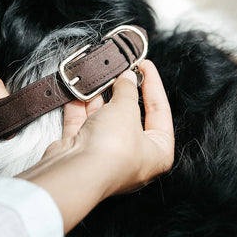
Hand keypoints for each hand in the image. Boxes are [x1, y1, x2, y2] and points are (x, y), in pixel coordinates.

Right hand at [17, 60, 173, 232]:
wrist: (76, 171)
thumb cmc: (112, 150)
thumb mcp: (127, 109)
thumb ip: (128, 90)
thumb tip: (127, 78)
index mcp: (158, 153)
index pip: (161, 112)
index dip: (153, 85)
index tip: (145, 66)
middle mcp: (133, 158)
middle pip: (131, 116)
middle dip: (123, 92)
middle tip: (121, 71)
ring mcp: (106, 156)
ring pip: (104, 120)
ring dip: (100, 98)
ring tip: (99, 78)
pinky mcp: (82, 153)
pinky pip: (83, 125)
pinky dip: (80, 108)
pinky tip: (79, 91)